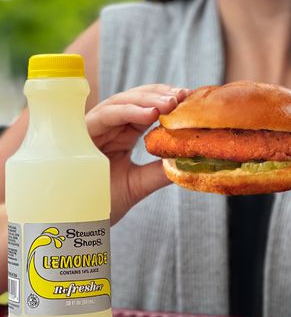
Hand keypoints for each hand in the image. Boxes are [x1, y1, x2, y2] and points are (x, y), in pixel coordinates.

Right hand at [85, 84, 188, 224]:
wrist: (74, 220)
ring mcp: (96, 128)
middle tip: (183, 96)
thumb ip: (159, 172)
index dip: (168, 102)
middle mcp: (111, 127)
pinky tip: (150, 114)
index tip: (190, 100)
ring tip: (170, 103)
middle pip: (136, 99)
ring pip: (122, 102)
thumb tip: (188, 162)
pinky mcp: (82, 133)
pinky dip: (128, 111)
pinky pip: (106, 115)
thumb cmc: (102, 201)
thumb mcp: (138, 186)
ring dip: (147, 100)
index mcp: (124, 134)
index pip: (148, 109)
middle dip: (160, 95)